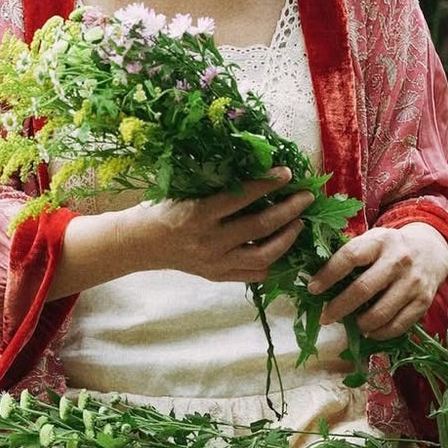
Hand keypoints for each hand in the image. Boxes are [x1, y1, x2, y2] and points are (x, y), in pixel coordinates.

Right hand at [125, 169, 314, 283]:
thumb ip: (217, 185)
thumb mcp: (184, 190)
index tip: (287, 173)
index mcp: (198, 213)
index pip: (242, 197)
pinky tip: (281, 247)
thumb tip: (257, 170)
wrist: (142, 244)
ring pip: (263, 255)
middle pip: (260, 227)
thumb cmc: (163, 209)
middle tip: (306, 197)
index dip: (267, 184)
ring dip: (287, 238)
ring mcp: (215, 263)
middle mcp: (209, 241)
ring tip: (298, 223)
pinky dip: (272, 261)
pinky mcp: (217, 276)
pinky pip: (253, 274)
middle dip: (289, 210)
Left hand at [305, 222, 447, 339]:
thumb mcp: (372, 240)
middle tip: (326, 317)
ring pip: (380, 313)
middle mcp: (398, 260)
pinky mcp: (424, 301)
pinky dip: (380, 333)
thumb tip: (318, 280)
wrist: (432, 250)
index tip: (312, 289)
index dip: (328, 275)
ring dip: (360, 324)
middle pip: (363, 289)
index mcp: (380, 241)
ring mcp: (413, 282)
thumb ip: (350, 255)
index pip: (349, 257)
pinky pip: (398, 326)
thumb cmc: (391, 248)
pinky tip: (370, 331)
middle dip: (338, 307)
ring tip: (351, 324)